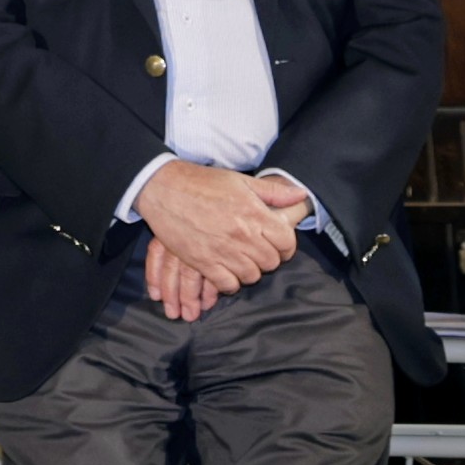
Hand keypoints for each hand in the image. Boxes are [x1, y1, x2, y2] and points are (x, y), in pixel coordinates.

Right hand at [129, 161, 295, 316]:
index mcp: (254, 213)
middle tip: (258, 252)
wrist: (164, 188)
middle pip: (270, 262)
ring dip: (249, 271)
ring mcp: (222, 250)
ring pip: (251, 276)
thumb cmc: (202, 182)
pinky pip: (227, 284)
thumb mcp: (241, 180)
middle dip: (268, 259)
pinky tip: (226, 271)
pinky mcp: (202, 261)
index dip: (286, 246)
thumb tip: (300, 194)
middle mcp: (242, 234)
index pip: (286, 241)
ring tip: (242, 261)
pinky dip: (230, 282)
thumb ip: (273, 191)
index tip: (279, 245)